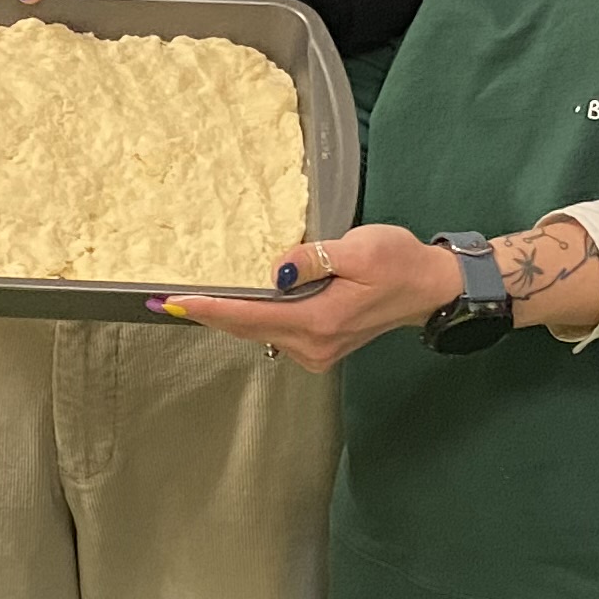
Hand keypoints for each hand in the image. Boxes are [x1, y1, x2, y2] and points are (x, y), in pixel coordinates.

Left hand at [162, 222, 455, 372]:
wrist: (431, 288)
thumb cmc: (399, 262)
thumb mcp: (359, 249)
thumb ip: (314, 259)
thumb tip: (276, 269)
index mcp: (319, 321)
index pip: (252, 316)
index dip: (212, 309)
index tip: (177, 303)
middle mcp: (313, 344)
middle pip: (248, 329)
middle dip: (210, 314)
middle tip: (167, 300)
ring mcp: (316, 350)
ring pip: (260, 332)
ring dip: (231, 316)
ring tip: (197, 299)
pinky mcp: (320, 345)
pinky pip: (275, 332)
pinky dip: (254, 318)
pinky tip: (240, 302)